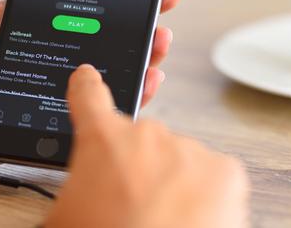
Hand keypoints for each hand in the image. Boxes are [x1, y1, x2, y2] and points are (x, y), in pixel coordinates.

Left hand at [0, 0, 182, 173]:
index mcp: (25, 20)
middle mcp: (44, 50)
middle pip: (105, 28)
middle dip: (142, 10)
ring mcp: (50, 83)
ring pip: (109, 65)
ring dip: (144, 48)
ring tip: (161, 35)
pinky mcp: (51, 115)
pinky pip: (98, 103)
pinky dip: (128, 91)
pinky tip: (146, 77)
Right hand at [45, 65, 248, 227]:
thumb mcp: (65, 214)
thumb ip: (70, 188)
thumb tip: (74, 196)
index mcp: (100, 141)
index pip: (88, 95)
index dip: (86, 85)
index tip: (89, 77)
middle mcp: (146, 136)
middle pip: (139, 139)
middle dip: (136, 164)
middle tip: (131, 201)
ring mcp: (188, 150)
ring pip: (177, 157)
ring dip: (170, 180)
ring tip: (161, 217)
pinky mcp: (225, 171)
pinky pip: (210, 173)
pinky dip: (203, 193)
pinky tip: (188, 217)